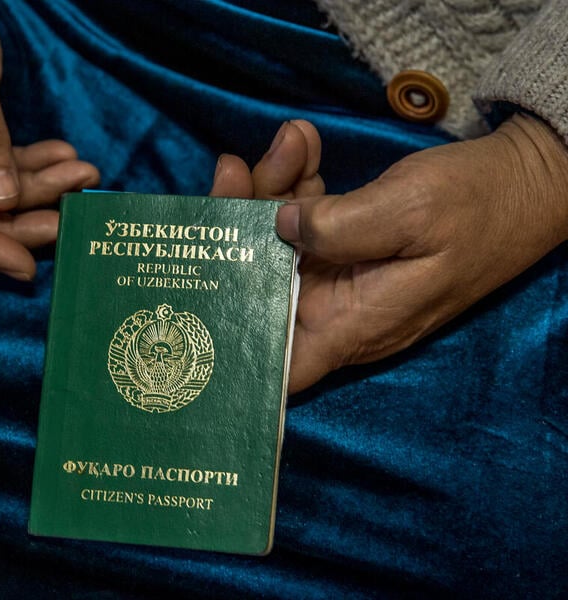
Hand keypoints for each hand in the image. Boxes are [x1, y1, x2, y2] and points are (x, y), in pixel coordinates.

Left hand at [212, 115, 567, 392]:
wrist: (525, 182)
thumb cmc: (479, 206)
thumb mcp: (410, 212)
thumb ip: (339, 226)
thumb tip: (279, 224)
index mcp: (354, 323)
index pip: (283, 366)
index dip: (238, 357)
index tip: (196, 316)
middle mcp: (338, 309)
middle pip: (261, 285)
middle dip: (238, 228)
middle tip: (232, 169)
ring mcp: (340, 275)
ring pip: (278, 245)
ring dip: (271, 191)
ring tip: (289, 141)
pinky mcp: (346, 244)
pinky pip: (306, 220)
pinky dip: (298, 184)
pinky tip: (302, 144)